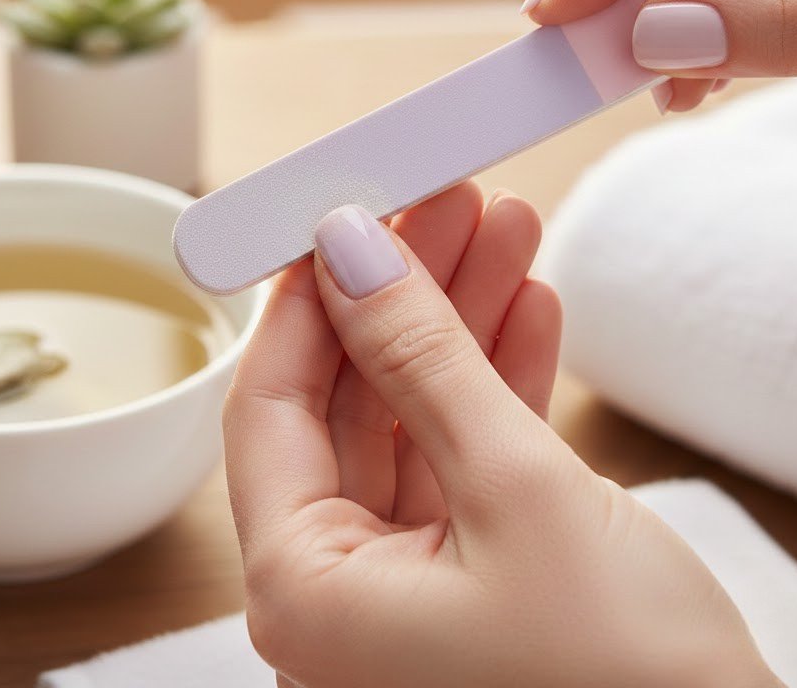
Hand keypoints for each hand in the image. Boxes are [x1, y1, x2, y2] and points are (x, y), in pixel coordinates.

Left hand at [223, 184, 775, 686]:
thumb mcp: (514, 490)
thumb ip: (421, 359)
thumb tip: (350, 252)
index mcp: (303, 591)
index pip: (267, 406)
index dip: (304, 301)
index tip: (342, 216)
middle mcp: (338, 592)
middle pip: (348, 400)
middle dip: (403, 295)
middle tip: (445, 204)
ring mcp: (406, 584)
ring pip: (413, 417)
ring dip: (460, 322)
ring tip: (504, 228)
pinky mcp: (472, 574)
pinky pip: (465, 455)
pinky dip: (497, 380)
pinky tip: (529, 306)